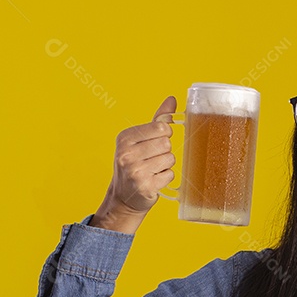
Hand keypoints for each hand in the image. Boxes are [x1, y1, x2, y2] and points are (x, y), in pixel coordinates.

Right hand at [90, 96, 178, 233]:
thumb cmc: (135, 164)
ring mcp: (135, 170)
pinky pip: (170, 175)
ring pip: (170, 159)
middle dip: (165, 152)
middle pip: (167, 144)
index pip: (161, 128)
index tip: (154, 143)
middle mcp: (127, 153)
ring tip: (152, 170)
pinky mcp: (145, 186)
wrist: (124, 197)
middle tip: (152, 160)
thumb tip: (172, 99)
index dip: (164, 136)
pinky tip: (153, 180)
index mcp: (125, 137)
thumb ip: (158, 119)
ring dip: (166, 166)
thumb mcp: (140, 140)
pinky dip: (165, 178)